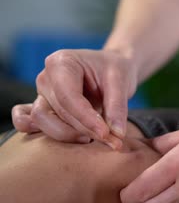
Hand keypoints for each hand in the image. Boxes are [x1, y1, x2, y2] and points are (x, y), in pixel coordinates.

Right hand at [12, 49, 137, 147]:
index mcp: (62, 63)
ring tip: (97, 138)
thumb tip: (117, 134)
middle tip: (111, 140)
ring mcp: (42, 94)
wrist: (111, 69)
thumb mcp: (122, 81)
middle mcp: (46, 78)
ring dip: (69, 135)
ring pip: (43, 121)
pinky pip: (32, 123)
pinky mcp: (44, 108)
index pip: (68, 97)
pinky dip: (48, 134)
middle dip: (84, 129)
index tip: (106, 134)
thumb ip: (118, 107)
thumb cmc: (114, 69)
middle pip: (58, 112)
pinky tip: (73, 139)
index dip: (86, 119)